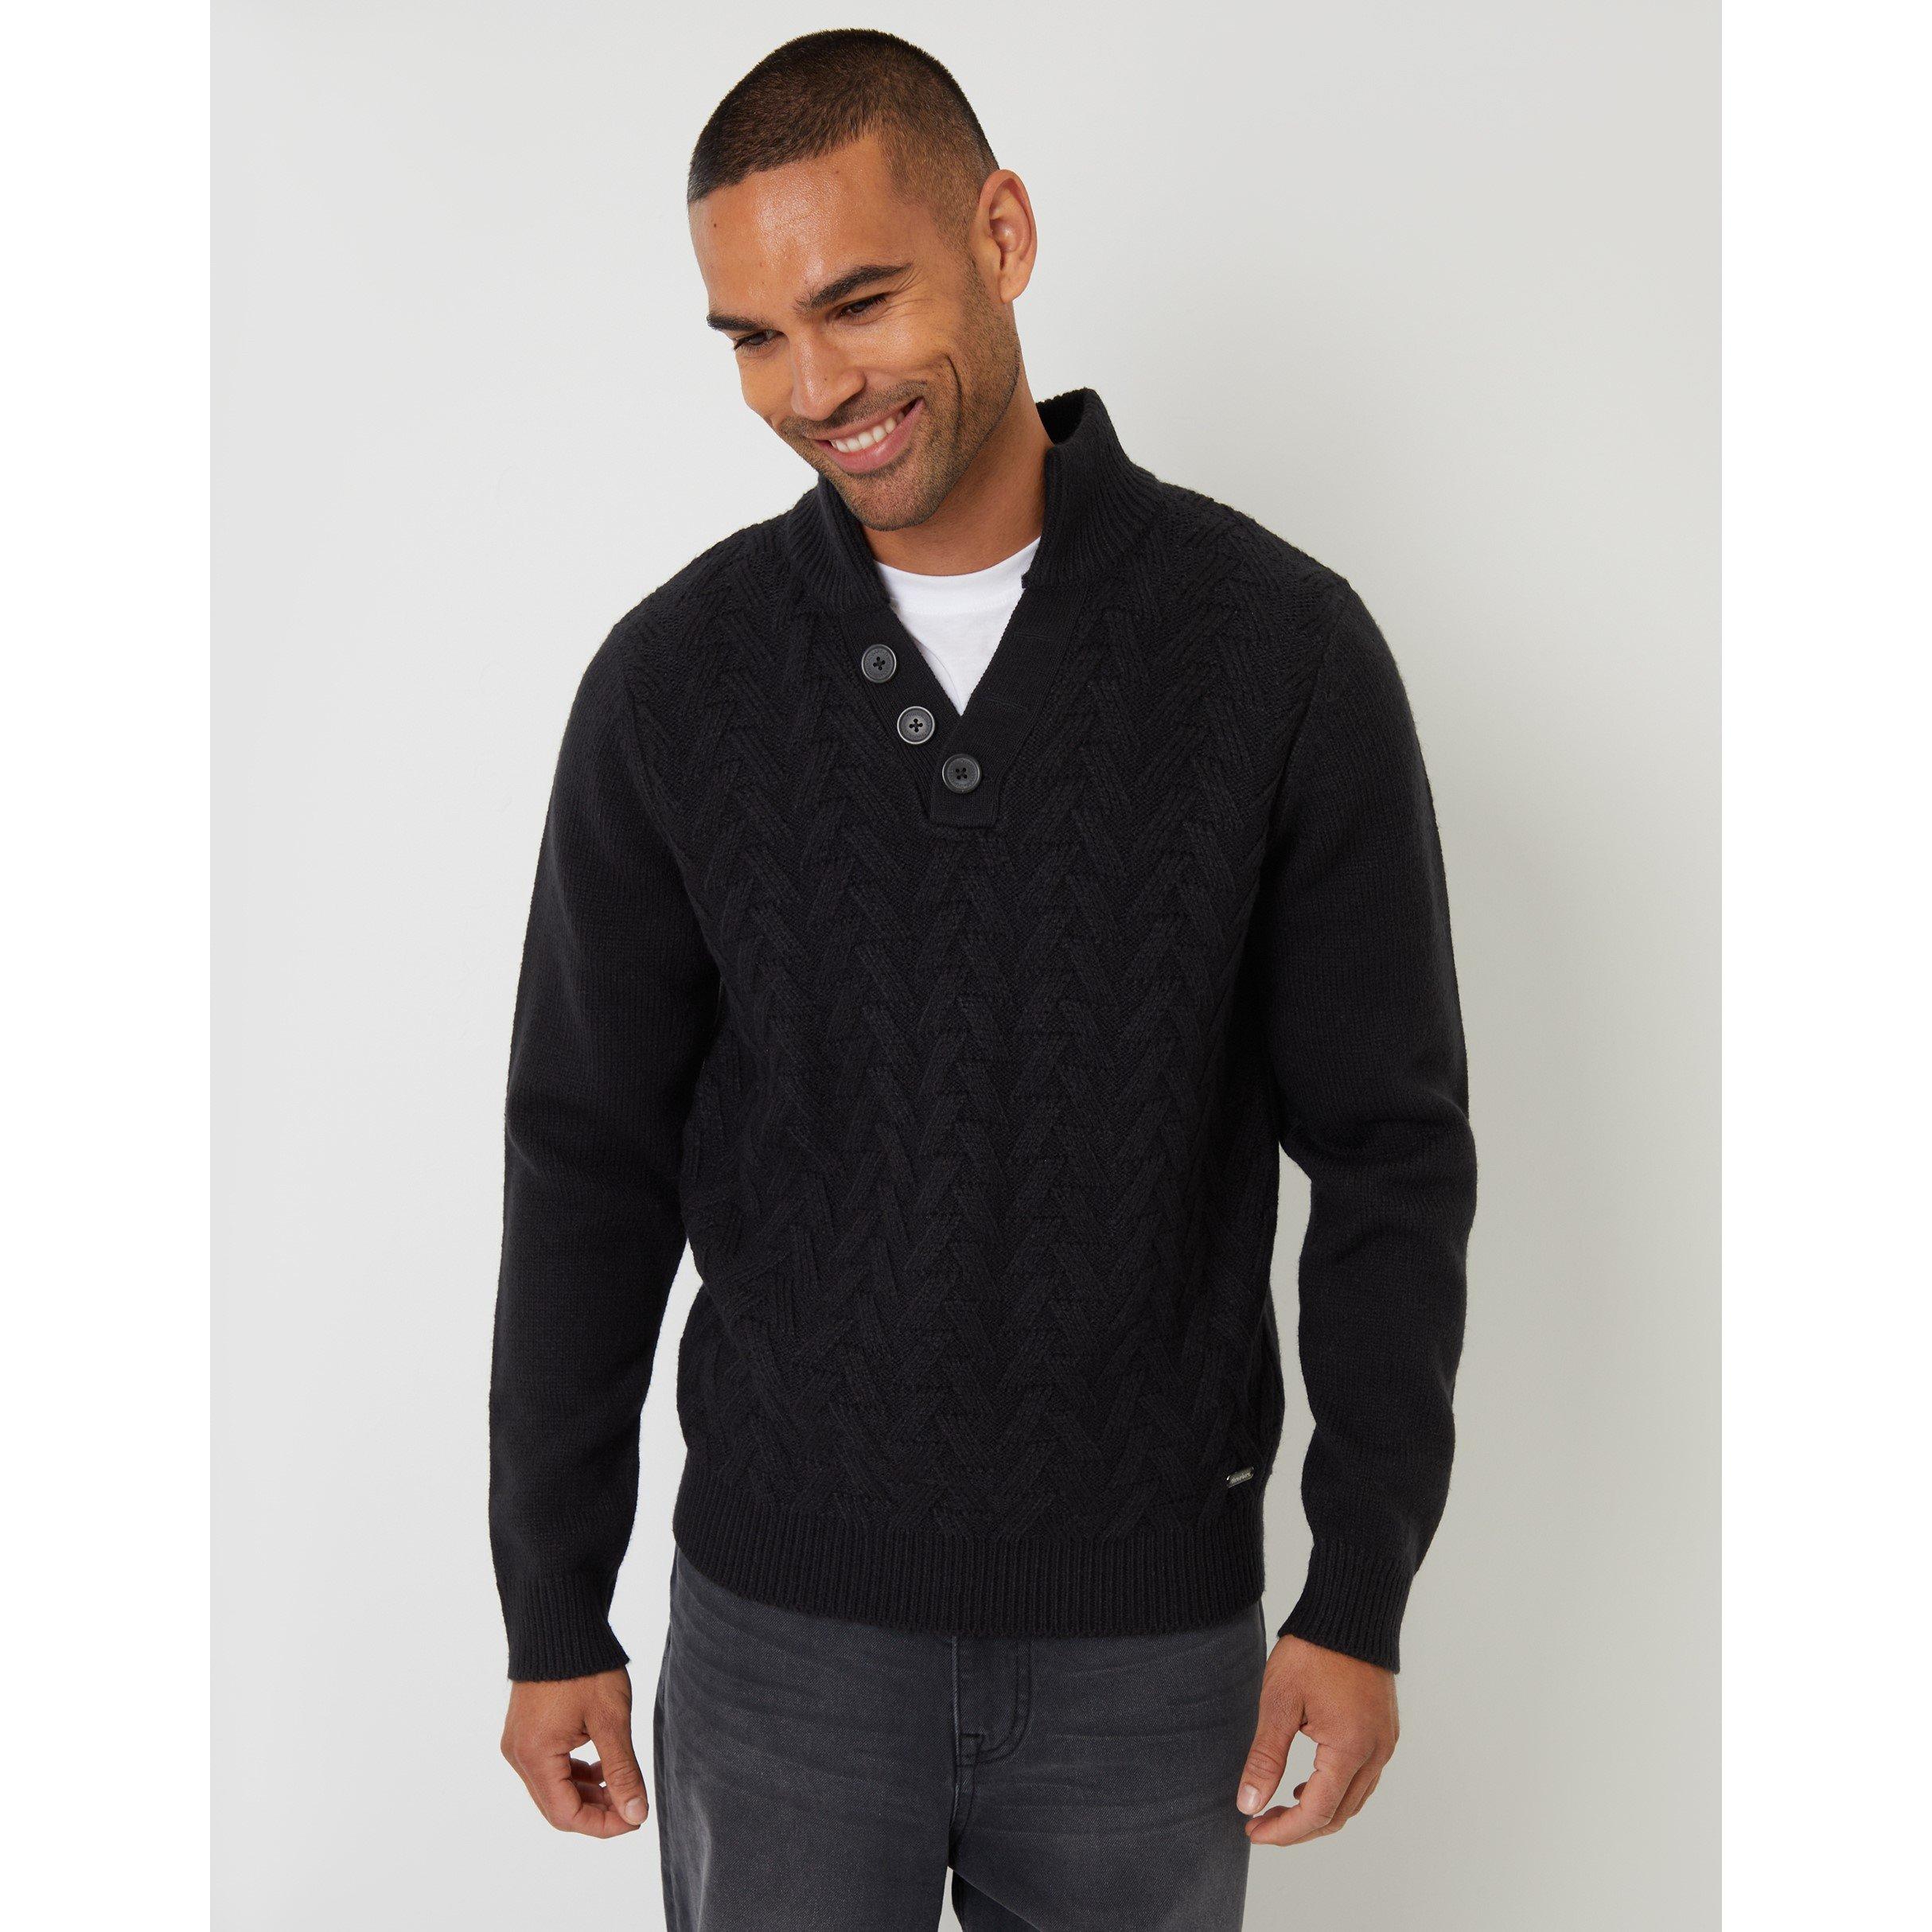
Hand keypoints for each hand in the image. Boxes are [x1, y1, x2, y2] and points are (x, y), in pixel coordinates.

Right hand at [501, 1666, 649, 1836]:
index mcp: (535, 1755)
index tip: (635, 1819)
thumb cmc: (587, 1668)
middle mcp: (518, 1755)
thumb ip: (623, 1771)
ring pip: (553, 1788)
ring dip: (588, 1793)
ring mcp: (518, 1743)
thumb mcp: (612, 1720)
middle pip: (557, 1806)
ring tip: (622, 1786)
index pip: (566, 1815)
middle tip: (633, 1805)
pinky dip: (575, 1774)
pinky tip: (601, 1767)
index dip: (603, 1825)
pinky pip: (548, 1768)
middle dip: (597, 1812)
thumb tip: (636, 1815)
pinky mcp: (525, 1732)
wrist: (559, 1623)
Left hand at [1236, 1634, 1398, 1845]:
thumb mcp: (1279, 1702)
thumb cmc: (1312, 1650)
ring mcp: (1385, 1742)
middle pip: (1338, 1815)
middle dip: (1298, 1828)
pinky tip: (1308, 1784)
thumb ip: (1265, 1758)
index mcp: (1350, 1748)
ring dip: (1318, 1812)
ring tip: (1279, 1808)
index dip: (1283, 1831)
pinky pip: (1363, 1779)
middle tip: (1260, 1824)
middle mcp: (1376, 1752)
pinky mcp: (1385, 1731)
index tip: (1252, 1830)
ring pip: (1353, 1800)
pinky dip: (1335, 1791)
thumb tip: (1249, 1804)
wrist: (1349, 1611)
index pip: (1317, 1813)